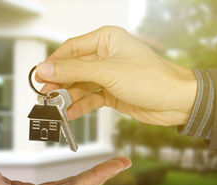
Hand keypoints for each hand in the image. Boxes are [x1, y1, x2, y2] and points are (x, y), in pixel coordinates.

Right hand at [36, 26, 197, 125]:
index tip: (39, 76)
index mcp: (106, 40)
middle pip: (73, 68)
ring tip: (55, 107)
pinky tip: (69, 113)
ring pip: (80, 85)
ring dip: (67, 96)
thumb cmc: (152, 79)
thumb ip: (75, 71)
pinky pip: (89, 98)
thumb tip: (46, 68)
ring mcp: (108, 75)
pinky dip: (79, 106)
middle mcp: (106, 56)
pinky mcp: (111, 92)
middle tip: (45, 94)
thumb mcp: (108, 72)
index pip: (71, 49)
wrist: (177, 102)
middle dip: (59, 82)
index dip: (53, 63)